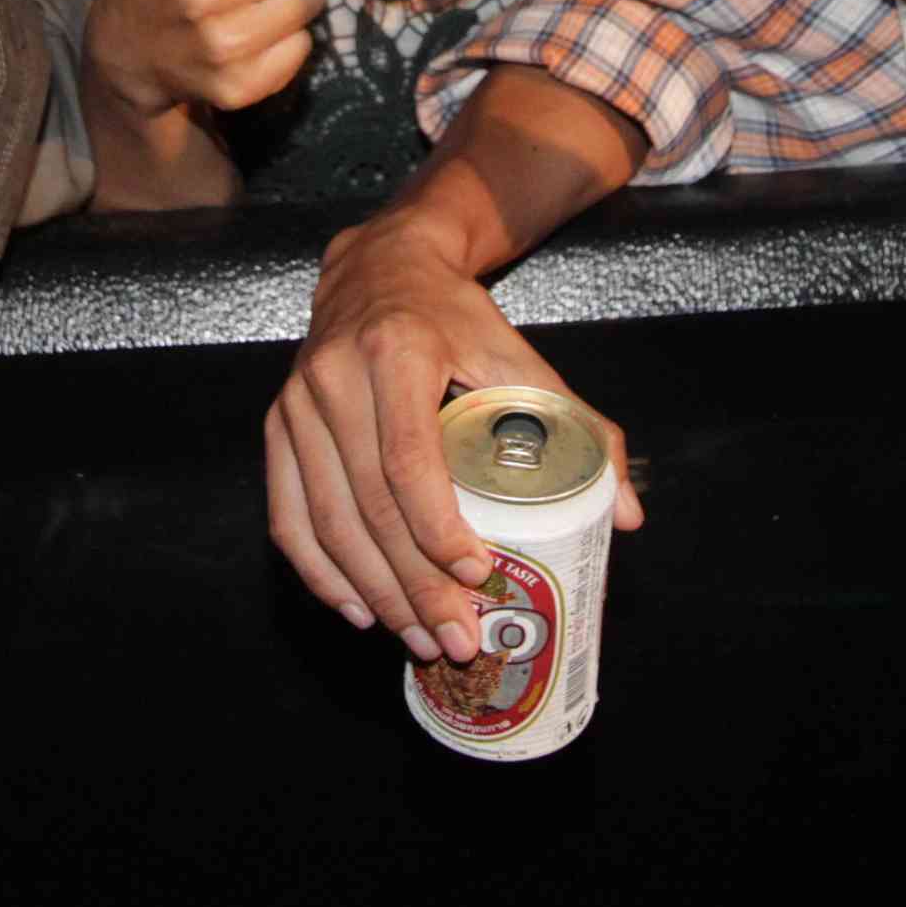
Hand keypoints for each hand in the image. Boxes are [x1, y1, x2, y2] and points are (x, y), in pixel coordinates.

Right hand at [263, 208, 643, 661]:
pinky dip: (321, 573)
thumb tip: (627, 514)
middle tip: (455, 639)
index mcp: (398, 351)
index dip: (438, 529)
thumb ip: (577, 426)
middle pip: (369, 504)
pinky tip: (358, 609)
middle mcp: (335, 375)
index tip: (477, 576)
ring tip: (418, 639)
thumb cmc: (455, 318)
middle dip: (413, 585)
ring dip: (373, 592)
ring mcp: (298, 403)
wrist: (381, 267)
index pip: (408, 459)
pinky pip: (288, 516)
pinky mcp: (278, 424)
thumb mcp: (518, 354)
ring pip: (327, 520)